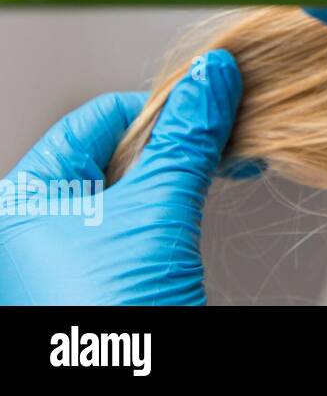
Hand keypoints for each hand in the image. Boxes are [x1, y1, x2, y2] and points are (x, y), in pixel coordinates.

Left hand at [0, 50, 242, 304]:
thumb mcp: (157, 214)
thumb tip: (214, 76)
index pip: (96, 120)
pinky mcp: (108, 281)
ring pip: (138, 186)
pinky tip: (215, 193)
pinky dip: (184, 203)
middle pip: (117, 150)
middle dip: (180, 139)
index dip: (161, 106)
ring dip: (188, 169)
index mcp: (21, 203)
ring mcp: (72, 258)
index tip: (216, 101)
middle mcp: (38, 227)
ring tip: (233, 160)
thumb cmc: (110, 322)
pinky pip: (147, 221)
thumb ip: (186, 140)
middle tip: (233, 131)